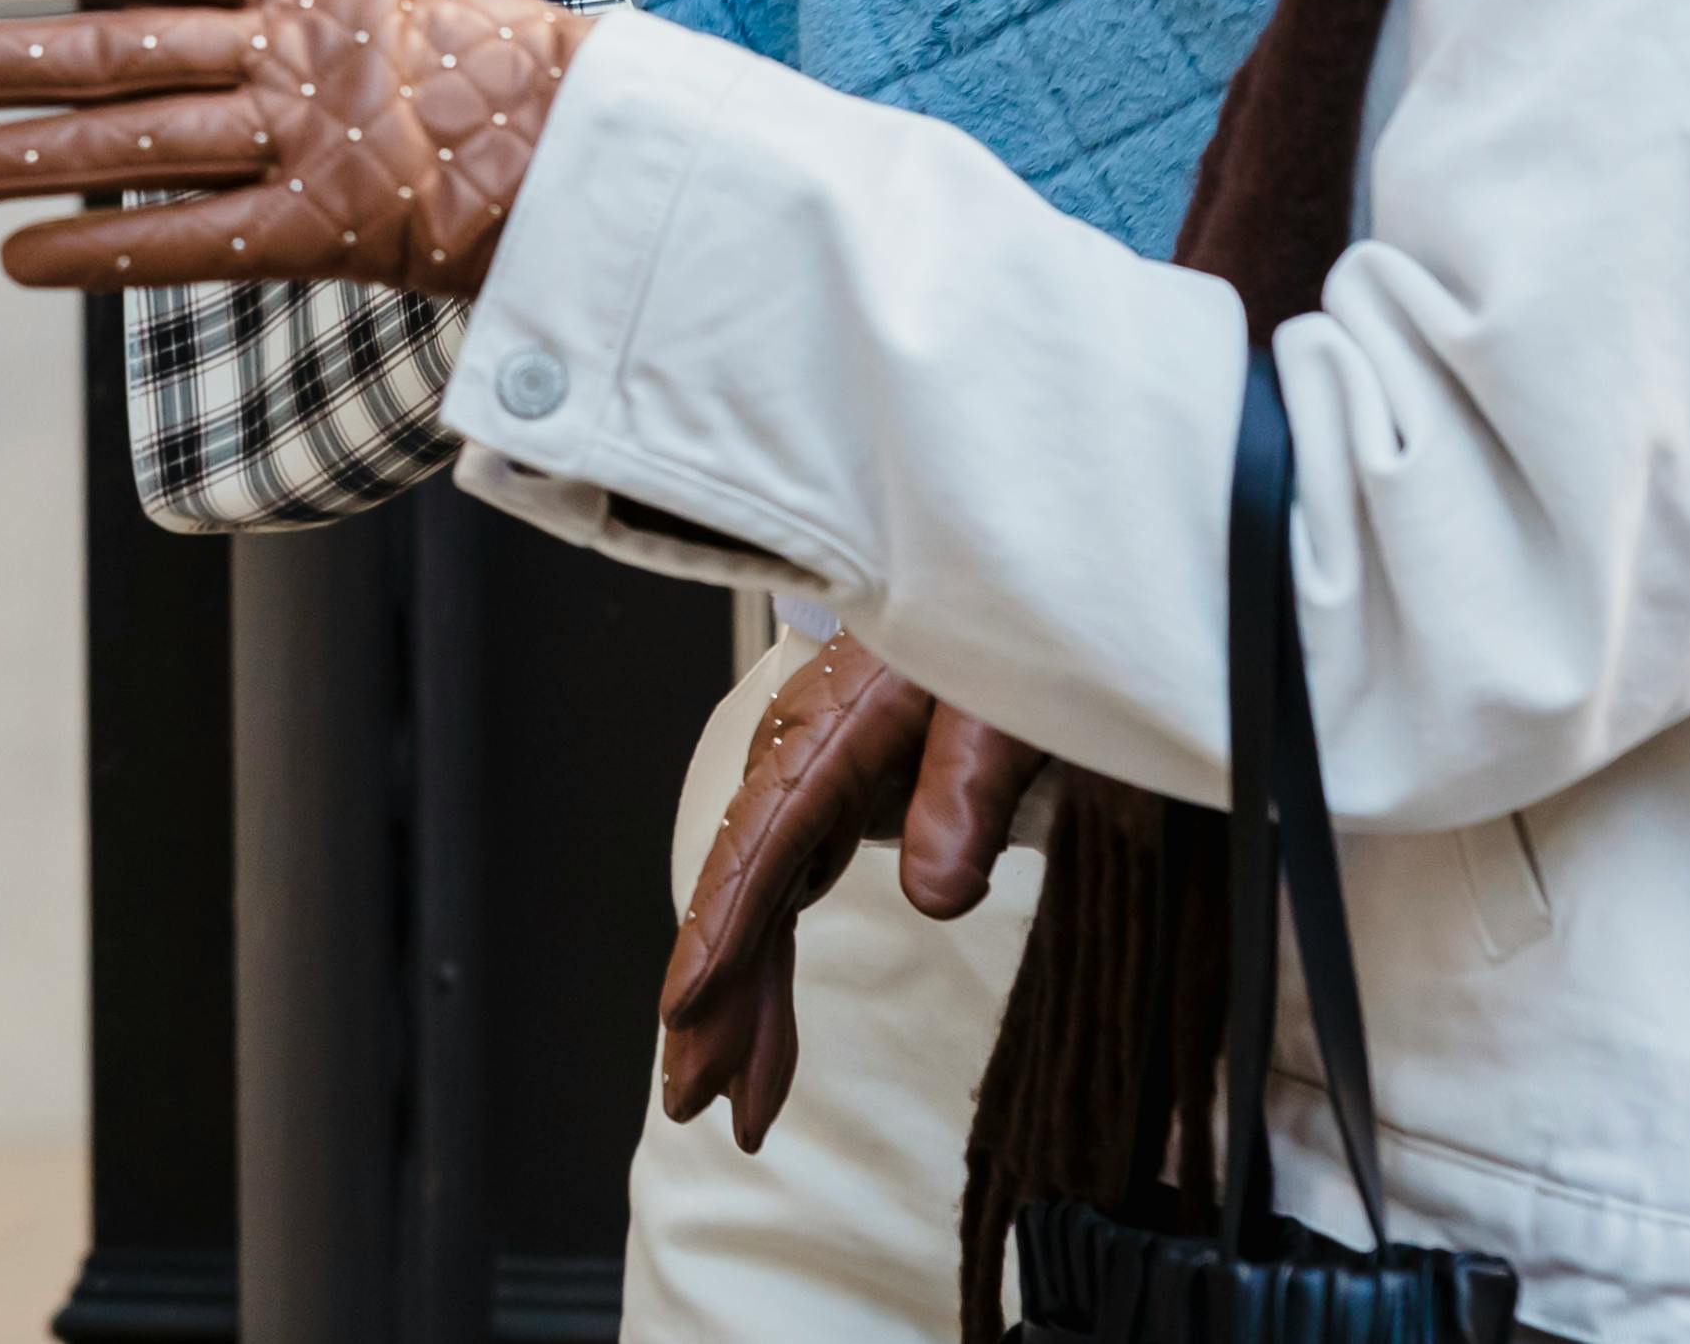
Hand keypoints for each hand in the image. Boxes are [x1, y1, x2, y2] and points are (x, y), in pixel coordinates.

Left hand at [0, 0, 585, 302]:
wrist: (608, 149)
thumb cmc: (488, 73)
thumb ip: (263, 1)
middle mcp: (293, 45)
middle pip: (111, 47)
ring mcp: (311, 136)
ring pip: (133, 143)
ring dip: (16, 158)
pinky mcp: (332, 229)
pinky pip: (193, 241)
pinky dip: (101, 252)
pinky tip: (23, 259)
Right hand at [656, 633, 1045, 1146]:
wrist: (1004, 580)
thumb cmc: (1001, 627)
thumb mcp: (1003, 703)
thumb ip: (965, 788)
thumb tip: (936, 901)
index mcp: (828, 728)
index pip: (760, 842)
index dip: (718, 931)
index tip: (685, 1009)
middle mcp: (800, 760)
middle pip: (743, 892)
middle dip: (715, 1003)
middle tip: (698, 1102)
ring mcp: (812, 784)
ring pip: (760, 909)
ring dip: (742, 1008)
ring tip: (734, 1108)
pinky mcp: (835, 801)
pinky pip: (789, 896)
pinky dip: (770, 971)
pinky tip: (762, 1039)